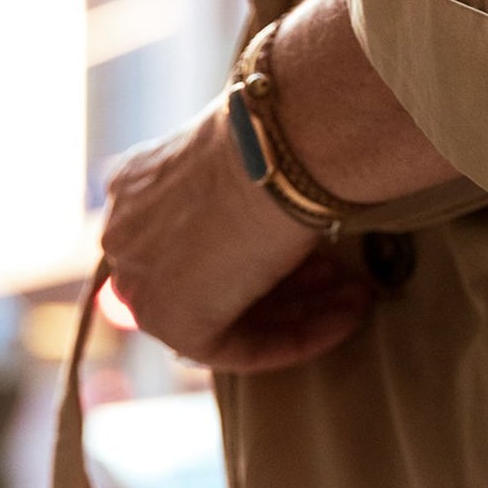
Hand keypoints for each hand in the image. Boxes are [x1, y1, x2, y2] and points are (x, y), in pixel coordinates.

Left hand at [100, 97, 375, 371]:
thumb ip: (250, 198)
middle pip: (213, 279)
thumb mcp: (258, 161)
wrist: (281, 153)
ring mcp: (139, 279)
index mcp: (137, 183)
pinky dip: (294, 339)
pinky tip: (346, 318)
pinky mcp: (169, 320)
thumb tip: (290, 230)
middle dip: (288, 283)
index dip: (263, 250)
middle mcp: (127, 231)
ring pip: (227, 312)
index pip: (197, 240)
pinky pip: (235, 347)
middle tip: (344, 278)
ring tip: (360, 297)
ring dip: (303, 310)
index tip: (318, 254)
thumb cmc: (281, 140)